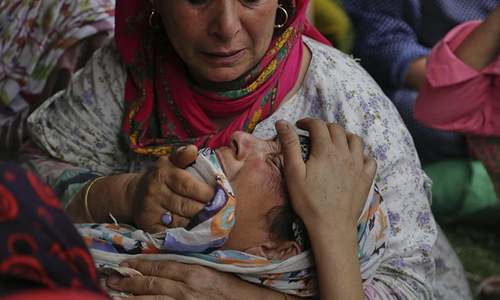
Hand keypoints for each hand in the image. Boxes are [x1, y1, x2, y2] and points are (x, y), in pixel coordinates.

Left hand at [106, 259, 282, 299]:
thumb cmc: (233, 286)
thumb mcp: (213, 269)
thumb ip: (191, 264)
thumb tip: (169, 260)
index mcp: (194, 272)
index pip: (159, 265)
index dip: (139, 264)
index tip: (124, 262)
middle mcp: (186, 288)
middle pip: (150, 283)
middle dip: (128, 281)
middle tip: (110, 278)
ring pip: (151, 299)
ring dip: (131, 296)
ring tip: (114, 292)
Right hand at [128, 145, 214, 232]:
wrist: (135, 195)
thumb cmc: (162, 177)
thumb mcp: (170, 162)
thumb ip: (183, 156)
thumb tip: (193, 150)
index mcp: (162, 173)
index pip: (187, 184)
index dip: (205, 192)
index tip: (220, 196)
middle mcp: (154, 192)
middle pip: (186, 205)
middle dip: (206, 210)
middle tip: (222, 212)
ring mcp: (150, 211)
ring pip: (181, 221)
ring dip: (200, 223)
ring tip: (215, 223)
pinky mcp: (150, 227)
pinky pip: (173, 233)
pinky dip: (188, 234)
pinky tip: (200, 231)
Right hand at [276, 119, 376, 232]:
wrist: (332, 226)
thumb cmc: (308, 201)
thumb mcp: (293, 172)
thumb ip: (289, 145)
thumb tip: (282, 122)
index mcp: (326, 150)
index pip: (318, 125)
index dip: (307, 122)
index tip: (299, 126)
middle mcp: (345, 152)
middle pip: (337, 129)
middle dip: (324, 127)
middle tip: (314, 135)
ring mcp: (359, 165)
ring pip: (355, 140)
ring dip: (344, 136)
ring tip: (334, 142)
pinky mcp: (366, 178)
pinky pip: (369, 158)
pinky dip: (361, 154)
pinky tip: (353, 160)